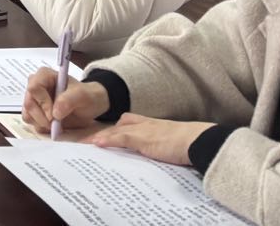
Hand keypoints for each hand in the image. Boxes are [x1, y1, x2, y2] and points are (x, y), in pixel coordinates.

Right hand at [22, 69, 109, 134]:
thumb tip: (55, 112)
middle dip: (42, 117)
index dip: (42, 103)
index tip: (55, 116)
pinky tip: (53, 126)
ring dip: (41, 123)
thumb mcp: (83, 95)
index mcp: (45, 75)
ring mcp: (34, 99)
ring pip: (27, 114)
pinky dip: (41, 127)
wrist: (90, 106)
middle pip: (29, 103)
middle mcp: (36, 85)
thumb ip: (69, 100)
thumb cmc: (86, 96)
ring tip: (56, 125)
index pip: (34, 87)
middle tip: (55, 124)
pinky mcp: (35, 111)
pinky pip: (30, 121)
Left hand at [90, 115, 211, 164]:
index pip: (125, 123)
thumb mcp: (168, 142)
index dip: (112, 130)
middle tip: (85, 141)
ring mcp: (142, 130)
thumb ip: (156, 146)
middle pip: (116, 126)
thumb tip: (153, 155)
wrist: (197, 140)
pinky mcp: (143, 138)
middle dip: (100, 133)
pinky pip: (121, 138)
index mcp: (148, 124)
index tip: (100, 136)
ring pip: (114, 132)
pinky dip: (108, 140)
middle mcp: (142, 124)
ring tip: (82, 144)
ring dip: (98, 138)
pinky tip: (97, 143)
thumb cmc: (187, 143)